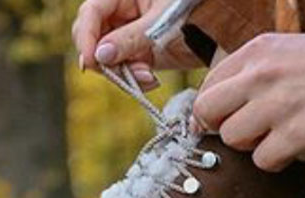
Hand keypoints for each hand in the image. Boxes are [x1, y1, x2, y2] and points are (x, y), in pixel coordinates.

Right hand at [72, 0, 200, 85]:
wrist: (219, 30)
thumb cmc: (194, 12)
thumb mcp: (161, 25)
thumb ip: (129, 40)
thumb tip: (99, 57)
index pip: (91, 13)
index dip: (86, 37)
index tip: (90, 62)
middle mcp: (121, 11)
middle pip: (92, 36)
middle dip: (105, 60)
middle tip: (124, 75)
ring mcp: (127, 32)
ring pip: (106, 57)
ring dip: (122, 73)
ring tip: (147, 78)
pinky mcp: (137, 51)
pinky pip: (123, 68)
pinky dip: (133, 78)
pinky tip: (150, 80)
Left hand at [192, 0, 304, 168]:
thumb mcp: (290, 52)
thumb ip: (257, 72)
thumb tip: (226, 105)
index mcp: (258, 50)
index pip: (208, 85)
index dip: (209, 111)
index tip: (220, 124)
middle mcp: (262, 73)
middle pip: (208, 112)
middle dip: (220, 129)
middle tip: (243, 137)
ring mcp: (278, 103)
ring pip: (233, 139)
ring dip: (251, 147)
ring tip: (278, 139)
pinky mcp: (296, 133)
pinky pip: (262, 161)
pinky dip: (275, 163)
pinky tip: (293, 151)